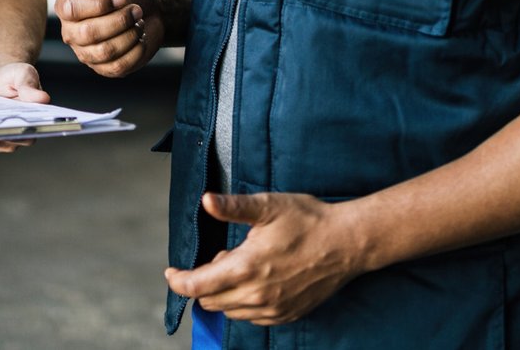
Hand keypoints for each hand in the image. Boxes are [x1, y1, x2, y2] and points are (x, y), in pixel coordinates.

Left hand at [0, 61, 49, 154]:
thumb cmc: (14, 77)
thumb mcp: (23, 74)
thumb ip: (30, 86)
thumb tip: (42, 98)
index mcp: (39, 118)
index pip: (34, 130)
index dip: (24, 130)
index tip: (12, 125)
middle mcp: (26, 134)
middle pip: (14, 141)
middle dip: (1, 135)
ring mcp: (9, 140)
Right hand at [53, 0, 162, 76]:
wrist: (153, 10)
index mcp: (67, 7)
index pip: (72, 10)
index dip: (101, 4)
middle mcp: (71, 32)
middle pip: (89, 33)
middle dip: (121, 20)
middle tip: (136, 9)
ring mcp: (87, 53)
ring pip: (105, 51)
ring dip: (130, 34)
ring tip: (137, 22)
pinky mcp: (104, 68)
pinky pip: (118, 65)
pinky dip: (136, 49)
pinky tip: (140, 37)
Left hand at [164, 192, 359, 325]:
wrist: (347, 243)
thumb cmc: (308, 220)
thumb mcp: (268, 206)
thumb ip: (233, 206)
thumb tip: (206, 201)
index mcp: (246, 267)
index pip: (197, 286)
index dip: (178, 281)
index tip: (172, 272)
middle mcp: (256, 295)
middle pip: (209, 300)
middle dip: (204, 281)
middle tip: (224, 255)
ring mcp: (272, 309)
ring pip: (230, 311)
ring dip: (224, 293)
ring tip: (243, 265)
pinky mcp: (286, 315)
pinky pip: (252, 318)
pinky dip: (244, 304)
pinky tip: (257, 282)